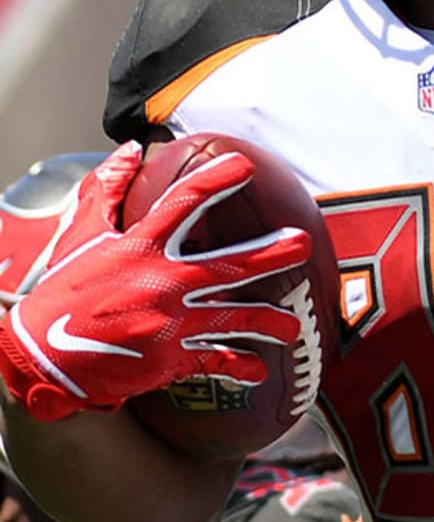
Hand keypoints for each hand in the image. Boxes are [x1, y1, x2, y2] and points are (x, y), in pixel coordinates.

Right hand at [0, 142, 311, 420]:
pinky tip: (261, 371)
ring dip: (271, 322)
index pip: (183, 204)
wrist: (40, 359)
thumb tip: (130, 150)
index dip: (216, 181)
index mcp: (140, 247)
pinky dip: (240, 367)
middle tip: (303, 242)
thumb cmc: (63, 292)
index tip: (246, 166)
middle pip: (228, 265)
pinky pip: (215, 362)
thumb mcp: (81, 236)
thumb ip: (106, 190)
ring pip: (234, 319)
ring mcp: (169, 323)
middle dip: (271, 254)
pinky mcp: (169, 359)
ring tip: (295, 327)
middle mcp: (161, 282)